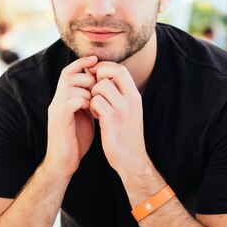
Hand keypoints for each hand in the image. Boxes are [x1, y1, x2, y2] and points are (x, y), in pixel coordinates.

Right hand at [43, 55, 97, 178]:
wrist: (63, 163)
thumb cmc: (75, 140)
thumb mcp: (83, 116)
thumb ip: (88, 101)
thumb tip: (100, 86)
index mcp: (62, 98)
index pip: (68, 72)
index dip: (81, 63)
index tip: (96, 59)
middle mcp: (56, 101)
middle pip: (69, 75)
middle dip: (88, 78)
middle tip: (99, 89)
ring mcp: (56, 110)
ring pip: (70, 87)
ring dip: (87, 90)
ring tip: (96, 102)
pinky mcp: (59, 121)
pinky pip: (70, 102)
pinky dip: (83, 102)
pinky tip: (92, 110)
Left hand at [89, 61, 149, 178]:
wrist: (132, 159)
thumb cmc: (126, 134)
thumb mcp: (129, 111)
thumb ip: (120, 94)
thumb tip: (103, 76)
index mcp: (135, 96)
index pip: (121, 69)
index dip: (106, 67)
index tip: (96, 75)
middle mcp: (131, 100)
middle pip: (113, 72)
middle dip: (99, 76)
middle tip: (93, 88)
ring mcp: (122, 110)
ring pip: (101, 86)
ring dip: (93, 94)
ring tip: (96, 106)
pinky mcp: (111, 120)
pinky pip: (96, 101)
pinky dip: (92, 107)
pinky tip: (96, 116)